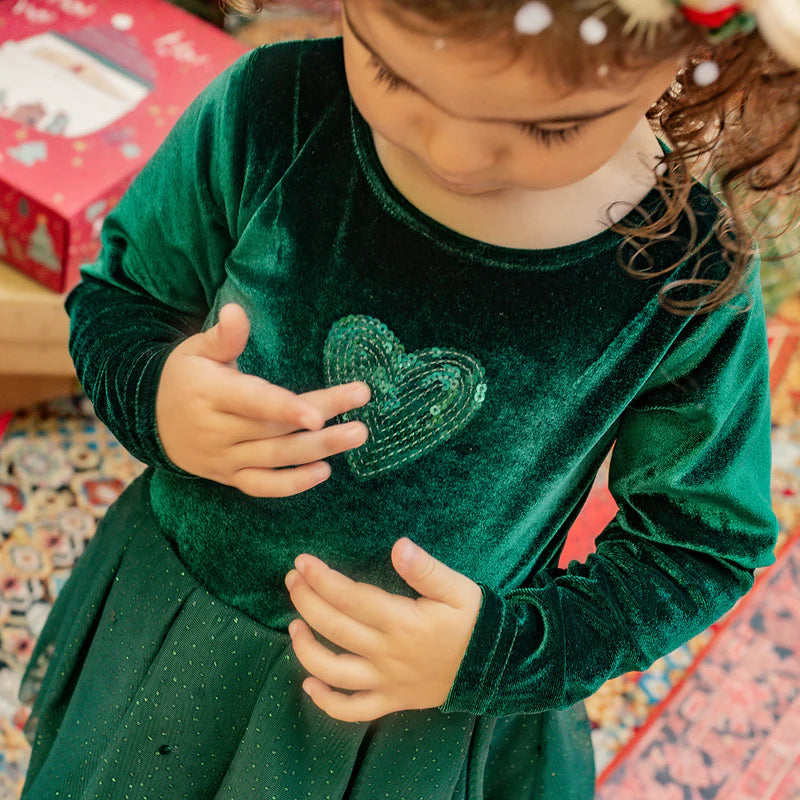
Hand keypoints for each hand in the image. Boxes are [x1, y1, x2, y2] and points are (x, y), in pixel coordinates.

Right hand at [156, 303, 370, 496]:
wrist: (151, 421)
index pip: (253, 403)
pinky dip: (293, 484)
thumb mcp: (196, 350)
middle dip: (322, 421)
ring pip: (275, 458)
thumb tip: (237, 310)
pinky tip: (324, 471)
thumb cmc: (184, 377)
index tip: (319, 413)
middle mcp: (217, 430)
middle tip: (362, 410)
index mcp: (211, 394)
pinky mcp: (230, 477)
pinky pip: (263, 486)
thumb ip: (223, 336)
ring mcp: (224, 458)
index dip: (286, 408)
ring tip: (357, 434)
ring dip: (319, 450)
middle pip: (276, 428)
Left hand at [284, 538, 481, 721]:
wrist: (496, 667)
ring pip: (334, 672)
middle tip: (292, 580)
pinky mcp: (392, 701)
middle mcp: (388, 653)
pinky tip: (309, 684)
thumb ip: (426, 569)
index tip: (302, 562)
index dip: (322, 579)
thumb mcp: (458, 589)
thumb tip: (398, 546)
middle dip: (306, 602)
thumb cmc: (475, 622)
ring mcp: (387, 681)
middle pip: (335, 628)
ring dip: (306, 650)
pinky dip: (327, 702)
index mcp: (403, 622)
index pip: (350, 597)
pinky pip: (353, 710)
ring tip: (293, 626)